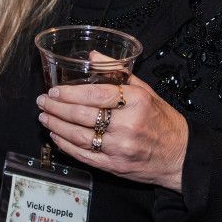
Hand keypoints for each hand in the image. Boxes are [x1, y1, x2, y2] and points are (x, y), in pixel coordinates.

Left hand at [37, 74, 187, 191]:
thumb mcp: (146, 90)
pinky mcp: (114, 165)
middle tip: (43, 101)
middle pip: (83, 115)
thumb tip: (93, 56)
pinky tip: (56, 137)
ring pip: (79, 136)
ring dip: (57, 126)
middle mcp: (128, 125)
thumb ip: (118, 72)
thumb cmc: (163, 121)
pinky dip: (66, 145)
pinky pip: (84, 155)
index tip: (55, 90)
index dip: (71, 92)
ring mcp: (120, 147)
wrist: (179, 155)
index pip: (96, 94)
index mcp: (136, 102)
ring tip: (44, 117)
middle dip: (57, 108)